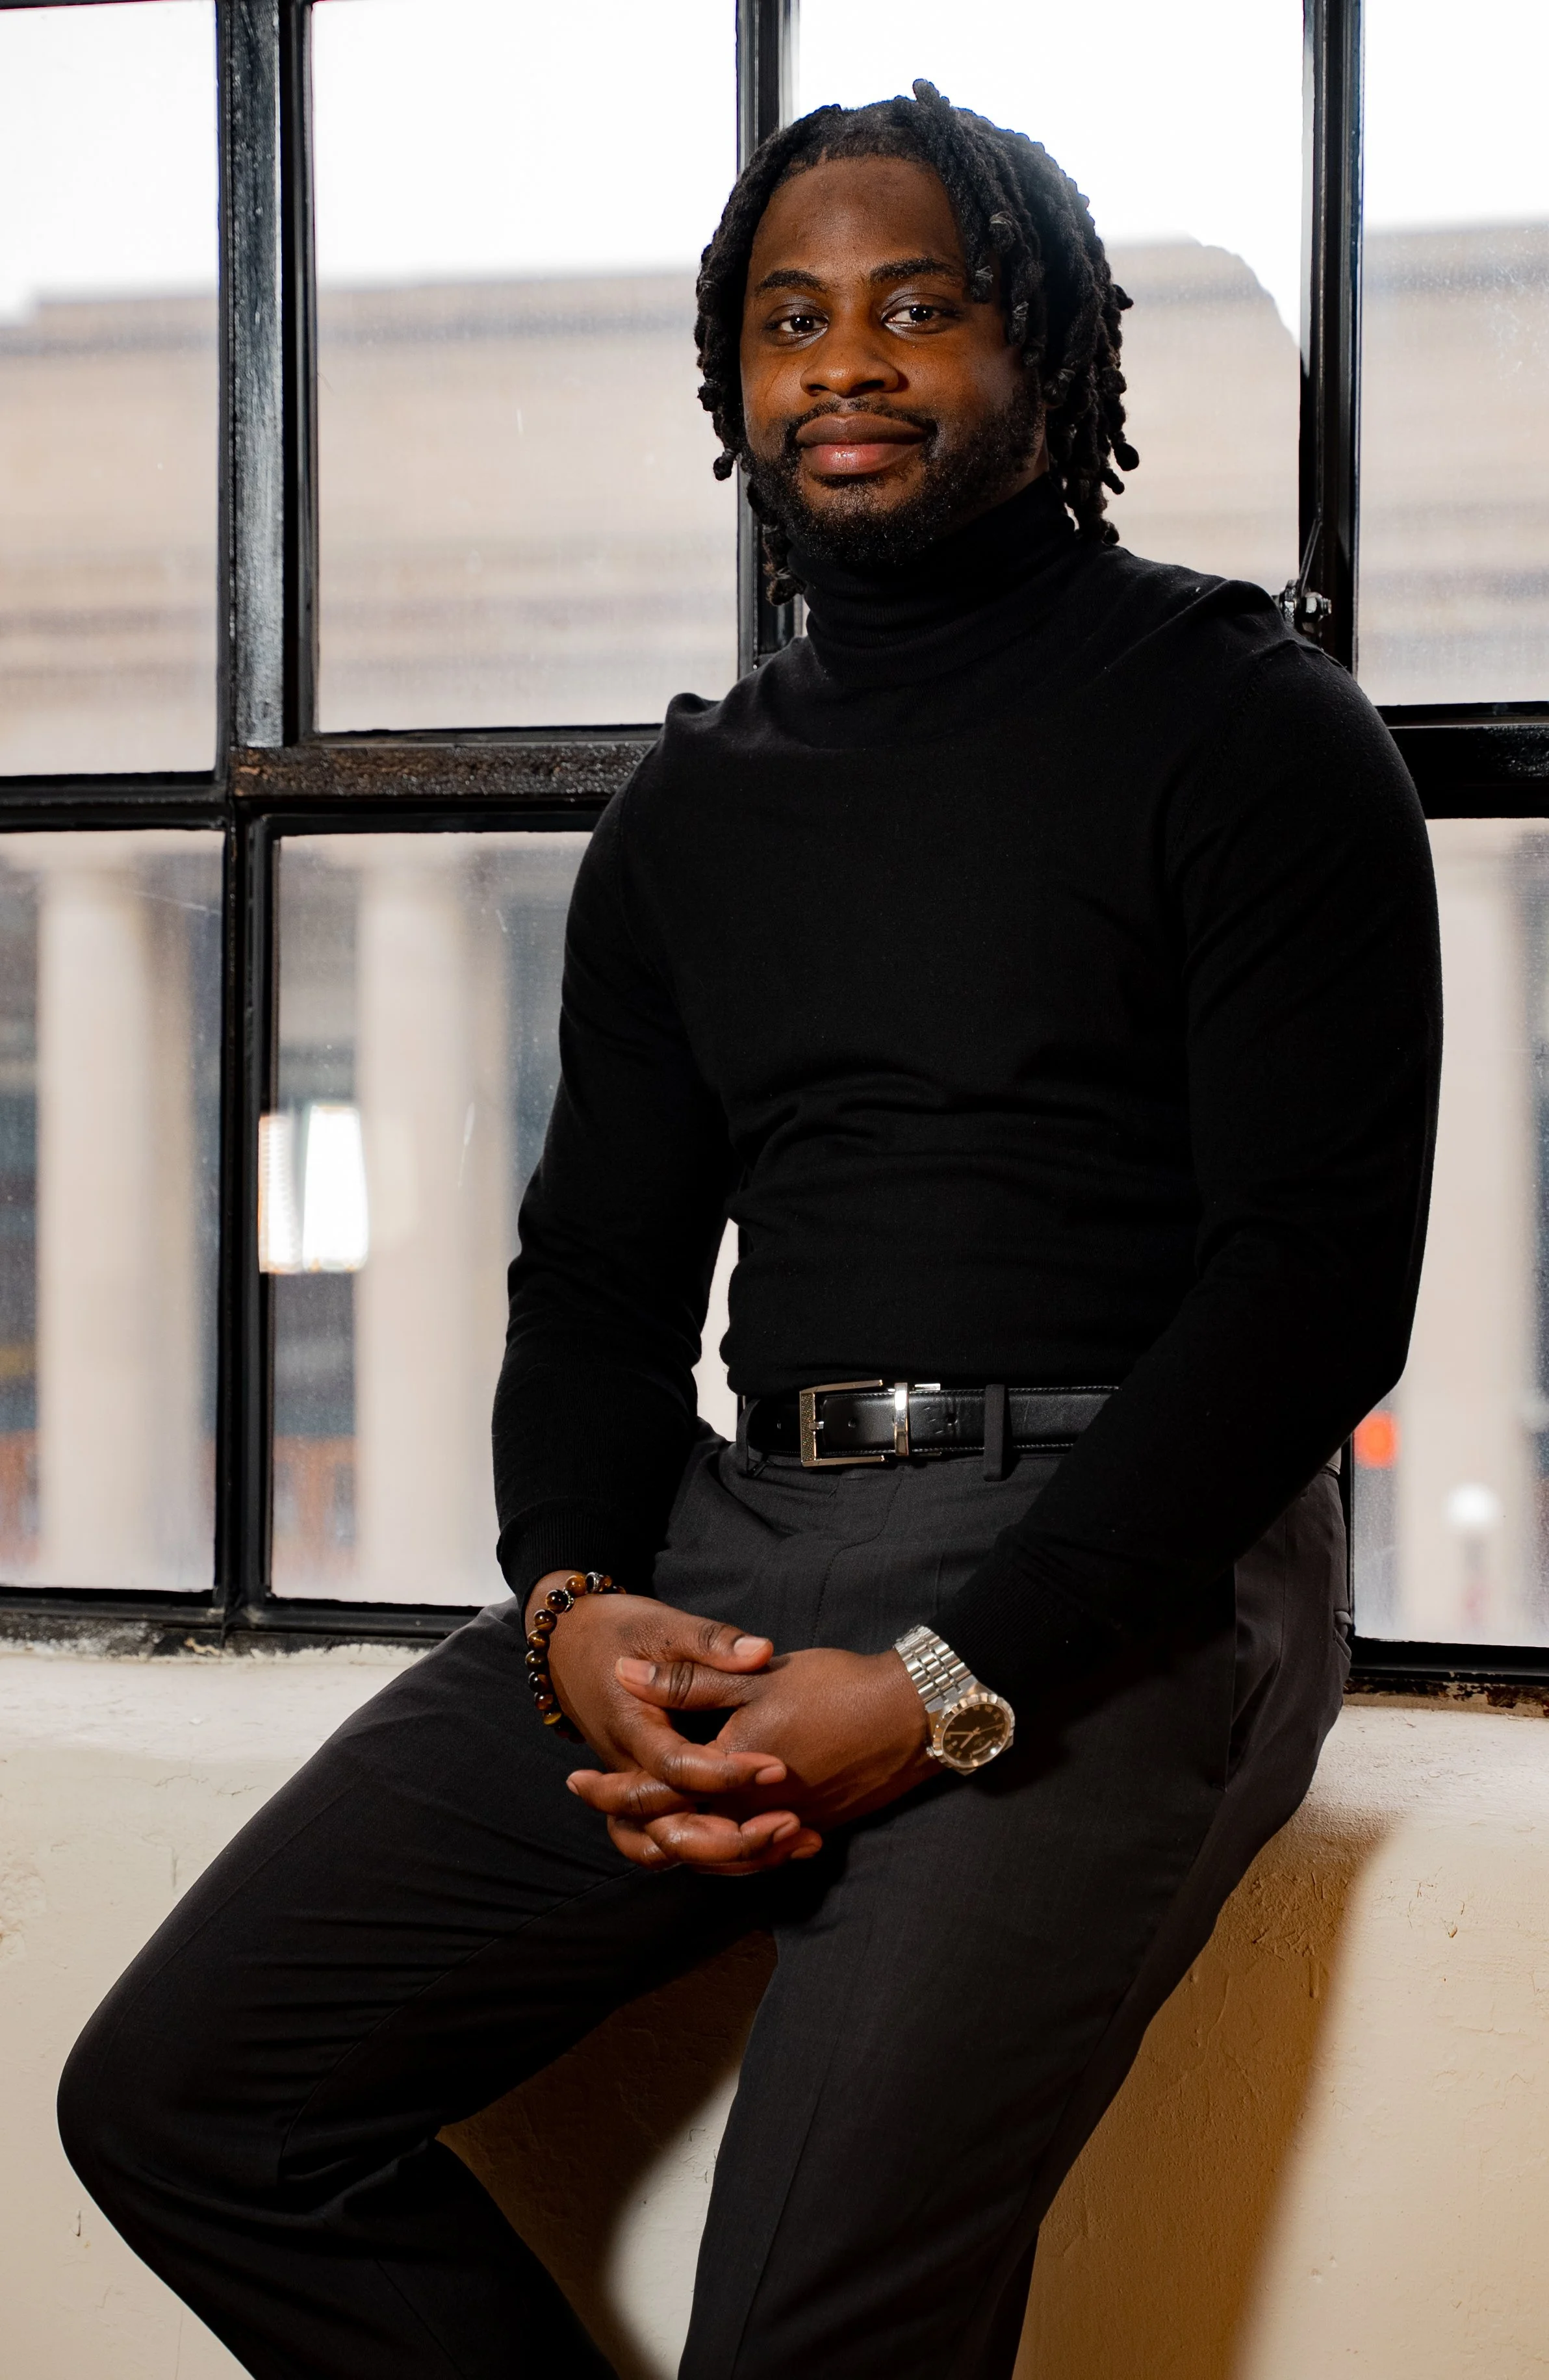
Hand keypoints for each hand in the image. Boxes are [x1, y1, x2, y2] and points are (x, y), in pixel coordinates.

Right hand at [528, 1575, 821, 1875]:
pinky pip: (682, 1841)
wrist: (571, 1644)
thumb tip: (762, 1652)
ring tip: (800, 1843)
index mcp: (632, 1728)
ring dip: (735, 1859)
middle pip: (670, 1831)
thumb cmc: (620, 1630)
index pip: (676, 1768)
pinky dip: (727, 1854)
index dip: (727, 1773)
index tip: (779, 1768)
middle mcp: (630, 1771)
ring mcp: (638, 1789)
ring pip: (675, 1849)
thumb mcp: (664, 1626)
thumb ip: (712, 1642)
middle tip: (793, 1825)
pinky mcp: (652, 1795)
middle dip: (733, 1841)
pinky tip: (785, 1845)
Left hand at [568, 1644, 934, 1869]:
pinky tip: (716, 1832)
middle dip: (632, 1823)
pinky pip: (754, 1855)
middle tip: (598, 1802)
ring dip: (676, 1839)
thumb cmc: (836, 1689)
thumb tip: (625, 1674)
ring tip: (647, 1822)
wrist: (913, 1716)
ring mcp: (784, 1827)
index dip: (609, 1791)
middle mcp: (752, 1814)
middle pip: (676, 1837)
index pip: (651, 1796)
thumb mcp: (756, 1676)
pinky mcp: (811, 1827)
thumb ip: (687, 1680)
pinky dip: (726, 1849)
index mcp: (729, 1775)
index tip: (576, 1780)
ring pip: (714, 1854)